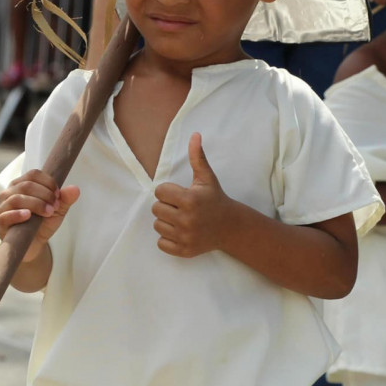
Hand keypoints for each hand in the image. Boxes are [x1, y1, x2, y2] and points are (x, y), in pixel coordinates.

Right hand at [0, 169, 78, 262]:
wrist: (34, 245)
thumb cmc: (42, 224)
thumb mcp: (57, 210)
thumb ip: (65, 199)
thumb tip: (75, 189)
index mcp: (21, 185)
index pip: (33, 174)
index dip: (48, 182)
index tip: (58, 194)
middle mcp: (9, 193)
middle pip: (26, 185)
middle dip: (44, 194)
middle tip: (55, 206)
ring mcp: (2, 207)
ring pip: (17, 198)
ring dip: (36, 204)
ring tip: (48, 212)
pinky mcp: (0, 223)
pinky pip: (5, 215)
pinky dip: (17, 214)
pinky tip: (28, 216)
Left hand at [151, 133, 230, 257]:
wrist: (230, 227)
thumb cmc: (214, 199)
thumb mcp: (207, 177)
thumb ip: (197, 157)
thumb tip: (195, 134)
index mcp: (190, 199)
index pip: (159, 192)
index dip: (168, 191)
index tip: (180, 194)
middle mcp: (187, 219)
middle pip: (156, 209)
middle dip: (166, 206)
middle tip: (180, 206)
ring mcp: (186, 237)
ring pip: (157, 225)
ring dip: (166, 221)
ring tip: (181, 218)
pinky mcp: (184, 251)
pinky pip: (161, 243)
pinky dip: (167, 238)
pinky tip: (180, 231)